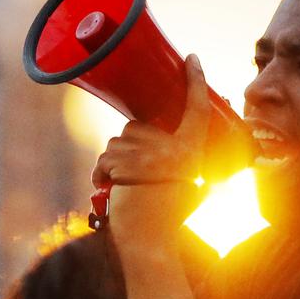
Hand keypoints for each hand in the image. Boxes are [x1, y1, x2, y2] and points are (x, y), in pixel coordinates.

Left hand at [91, 54, 210, 247]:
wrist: (148, 240)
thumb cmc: (168, 217)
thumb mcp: (188, 186)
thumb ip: (182, 164)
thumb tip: (177, 155)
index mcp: (190, 152)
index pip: (197, 109)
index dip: (195, 82)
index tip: (192, 59)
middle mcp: (170, 148)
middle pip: (141, 126)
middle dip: (132, 146)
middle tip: (140, 175)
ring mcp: (144, 153)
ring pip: (118, 142)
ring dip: (117, 161)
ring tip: (128, 186)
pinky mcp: (119, 161)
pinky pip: (104, 157)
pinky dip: (102, 174)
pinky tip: (113, 190)